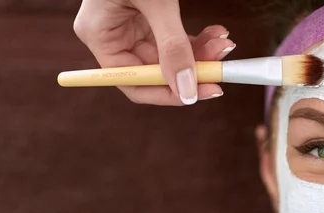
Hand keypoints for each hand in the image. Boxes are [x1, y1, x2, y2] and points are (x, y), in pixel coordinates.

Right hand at [73, 0, 234, 105]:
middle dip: (192, 69)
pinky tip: (216, 33)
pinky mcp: (148, 18)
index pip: (133, 83)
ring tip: (224, 43)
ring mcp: (131, 27)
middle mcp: (113, 36)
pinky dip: (196, 39)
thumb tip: (187, 91)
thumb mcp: (156, 4)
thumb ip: (172, 47)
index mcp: (99, 36)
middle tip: (222, 65)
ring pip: (170, 57)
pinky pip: (174, 39)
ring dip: (200, 54)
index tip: (200, 93)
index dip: (167, 94)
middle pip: (156, 71)